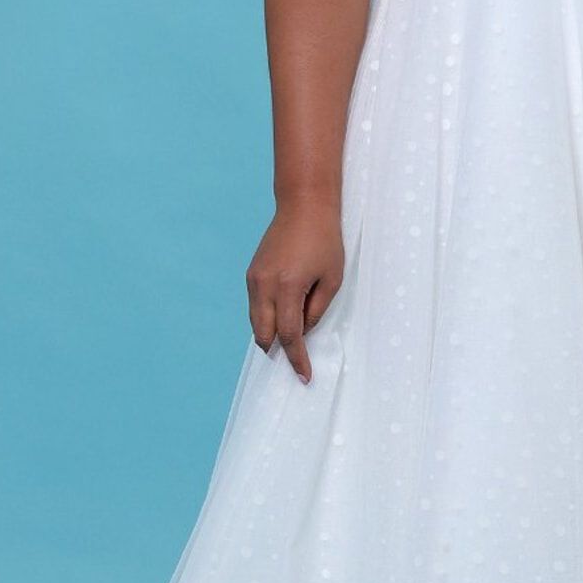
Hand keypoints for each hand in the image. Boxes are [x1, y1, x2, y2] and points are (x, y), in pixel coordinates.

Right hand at [245, 199, 344, 381]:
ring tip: (291, 339)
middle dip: (278, 350)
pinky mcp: (251, 274)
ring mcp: (254, 279)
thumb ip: (316, 310)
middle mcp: (264, 285)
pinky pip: (255, 306)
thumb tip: (302, 332)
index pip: (289, 335)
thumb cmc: (325, 240)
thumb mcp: (331, 279)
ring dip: (270, 335)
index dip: (297, 358)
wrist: (304, 206)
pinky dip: (266, 318)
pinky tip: (282, 318)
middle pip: (264, 334)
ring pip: (256, 322)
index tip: (304, 376)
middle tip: (296, 361)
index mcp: (288, 287)